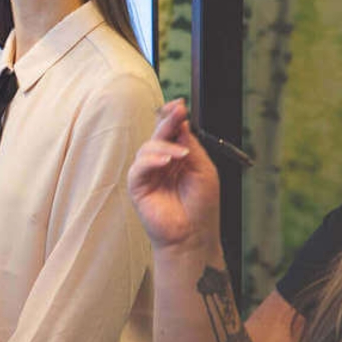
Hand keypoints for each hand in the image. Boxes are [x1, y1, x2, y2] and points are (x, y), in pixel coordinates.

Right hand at [127, 99, 222, 254]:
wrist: (194, 235)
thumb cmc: (201, 206)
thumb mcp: (204, 169)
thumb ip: (191, 146)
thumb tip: (181, 123)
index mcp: (178, 157)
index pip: (171, 131)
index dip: (173, 117)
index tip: (179, 106)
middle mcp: (161, 162)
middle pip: (158, 134)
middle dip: (167, 121)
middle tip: (177, 112)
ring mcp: (148, 173)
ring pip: (148, 147)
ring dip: (165, 146)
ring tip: (181, 155)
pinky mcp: (137, 186)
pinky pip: (139, 167)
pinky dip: (151, 160)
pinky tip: (165, 162)